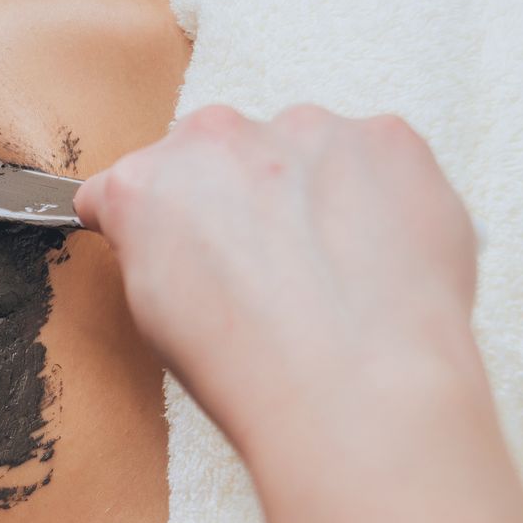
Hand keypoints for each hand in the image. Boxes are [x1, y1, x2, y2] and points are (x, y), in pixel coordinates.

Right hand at [73, 104, 480, 459]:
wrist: (361, 392)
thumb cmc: (254, 370)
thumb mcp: (153, 317)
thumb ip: (151, 246)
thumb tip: (170, 235)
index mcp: (145, 182)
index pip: (136, 183)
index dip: (156, 222)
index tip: (179, 247)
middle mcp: (218, 137)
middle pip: (219, 153)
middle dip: (235, 196)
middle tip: (264, 268)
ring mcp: (307, 130)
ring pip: (301, 151)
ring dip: (308, 192)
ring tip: (333, 271)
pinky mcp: (386, 140)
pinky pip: (375, 156)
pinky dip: (377, 195)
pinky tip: (378, 257)